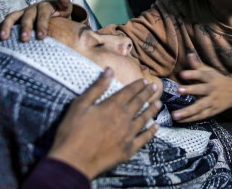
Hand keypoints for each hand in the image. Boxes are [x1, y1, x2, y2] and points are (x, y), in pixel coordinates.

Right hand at [0, 0, 73, 40]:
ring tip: (3, 37)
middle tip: (24, 39)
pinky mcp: (15, 19)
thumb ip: (65, 1)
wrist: (52, 15)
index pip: (43, 15)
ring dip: (7, 26)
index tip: (42, 37)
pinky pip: (6, 22)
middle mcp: (32, 8)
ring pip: (13, 17)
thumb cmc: (59, 15)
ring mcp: (22, 13)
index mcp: (45, 6)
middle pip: (27, 17)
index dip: (42, 24)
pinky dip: (0, 28)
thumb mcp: (65, 8)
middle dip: (25, 27)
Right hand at [47, 69, 161, 178]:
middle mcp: (124, 118)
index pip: (129, 92)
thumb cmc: (72, 131)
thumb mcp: (80, 105)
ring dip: (152, 110)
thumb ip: (97, 87)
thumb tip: (109, 70)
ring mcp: (128, 134)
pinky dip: (151, 132)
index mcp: (112, 106)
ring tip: (159, 103)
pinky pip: (144, 138)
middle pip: (139, 103)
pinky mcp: (129, 149)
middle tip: (155, 87)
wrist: (74, 161)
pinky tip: (156, 127)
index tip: (145, 80)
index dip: (137, 85)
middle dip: (147, 93)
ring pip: (144, 118)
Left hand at [173, 53, 231, 121]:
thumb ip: (197, 65)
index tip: (182, 74)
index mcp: (211, 78)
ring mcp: (212, 102)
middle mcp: (212, 90)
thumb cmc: (217, 80)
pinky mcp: (212, 111)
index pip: (201, 75)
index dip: (192, 74)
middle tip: (178, 90)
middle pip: (201, 90)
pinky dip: (190, 119)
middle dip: (190, 90)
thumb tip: (188, 54)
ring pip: (200, 107)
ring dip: (187, 111)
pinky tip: (179, 121)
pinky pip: (200, 116)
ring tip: (174, 115)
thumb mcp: (210, 71)